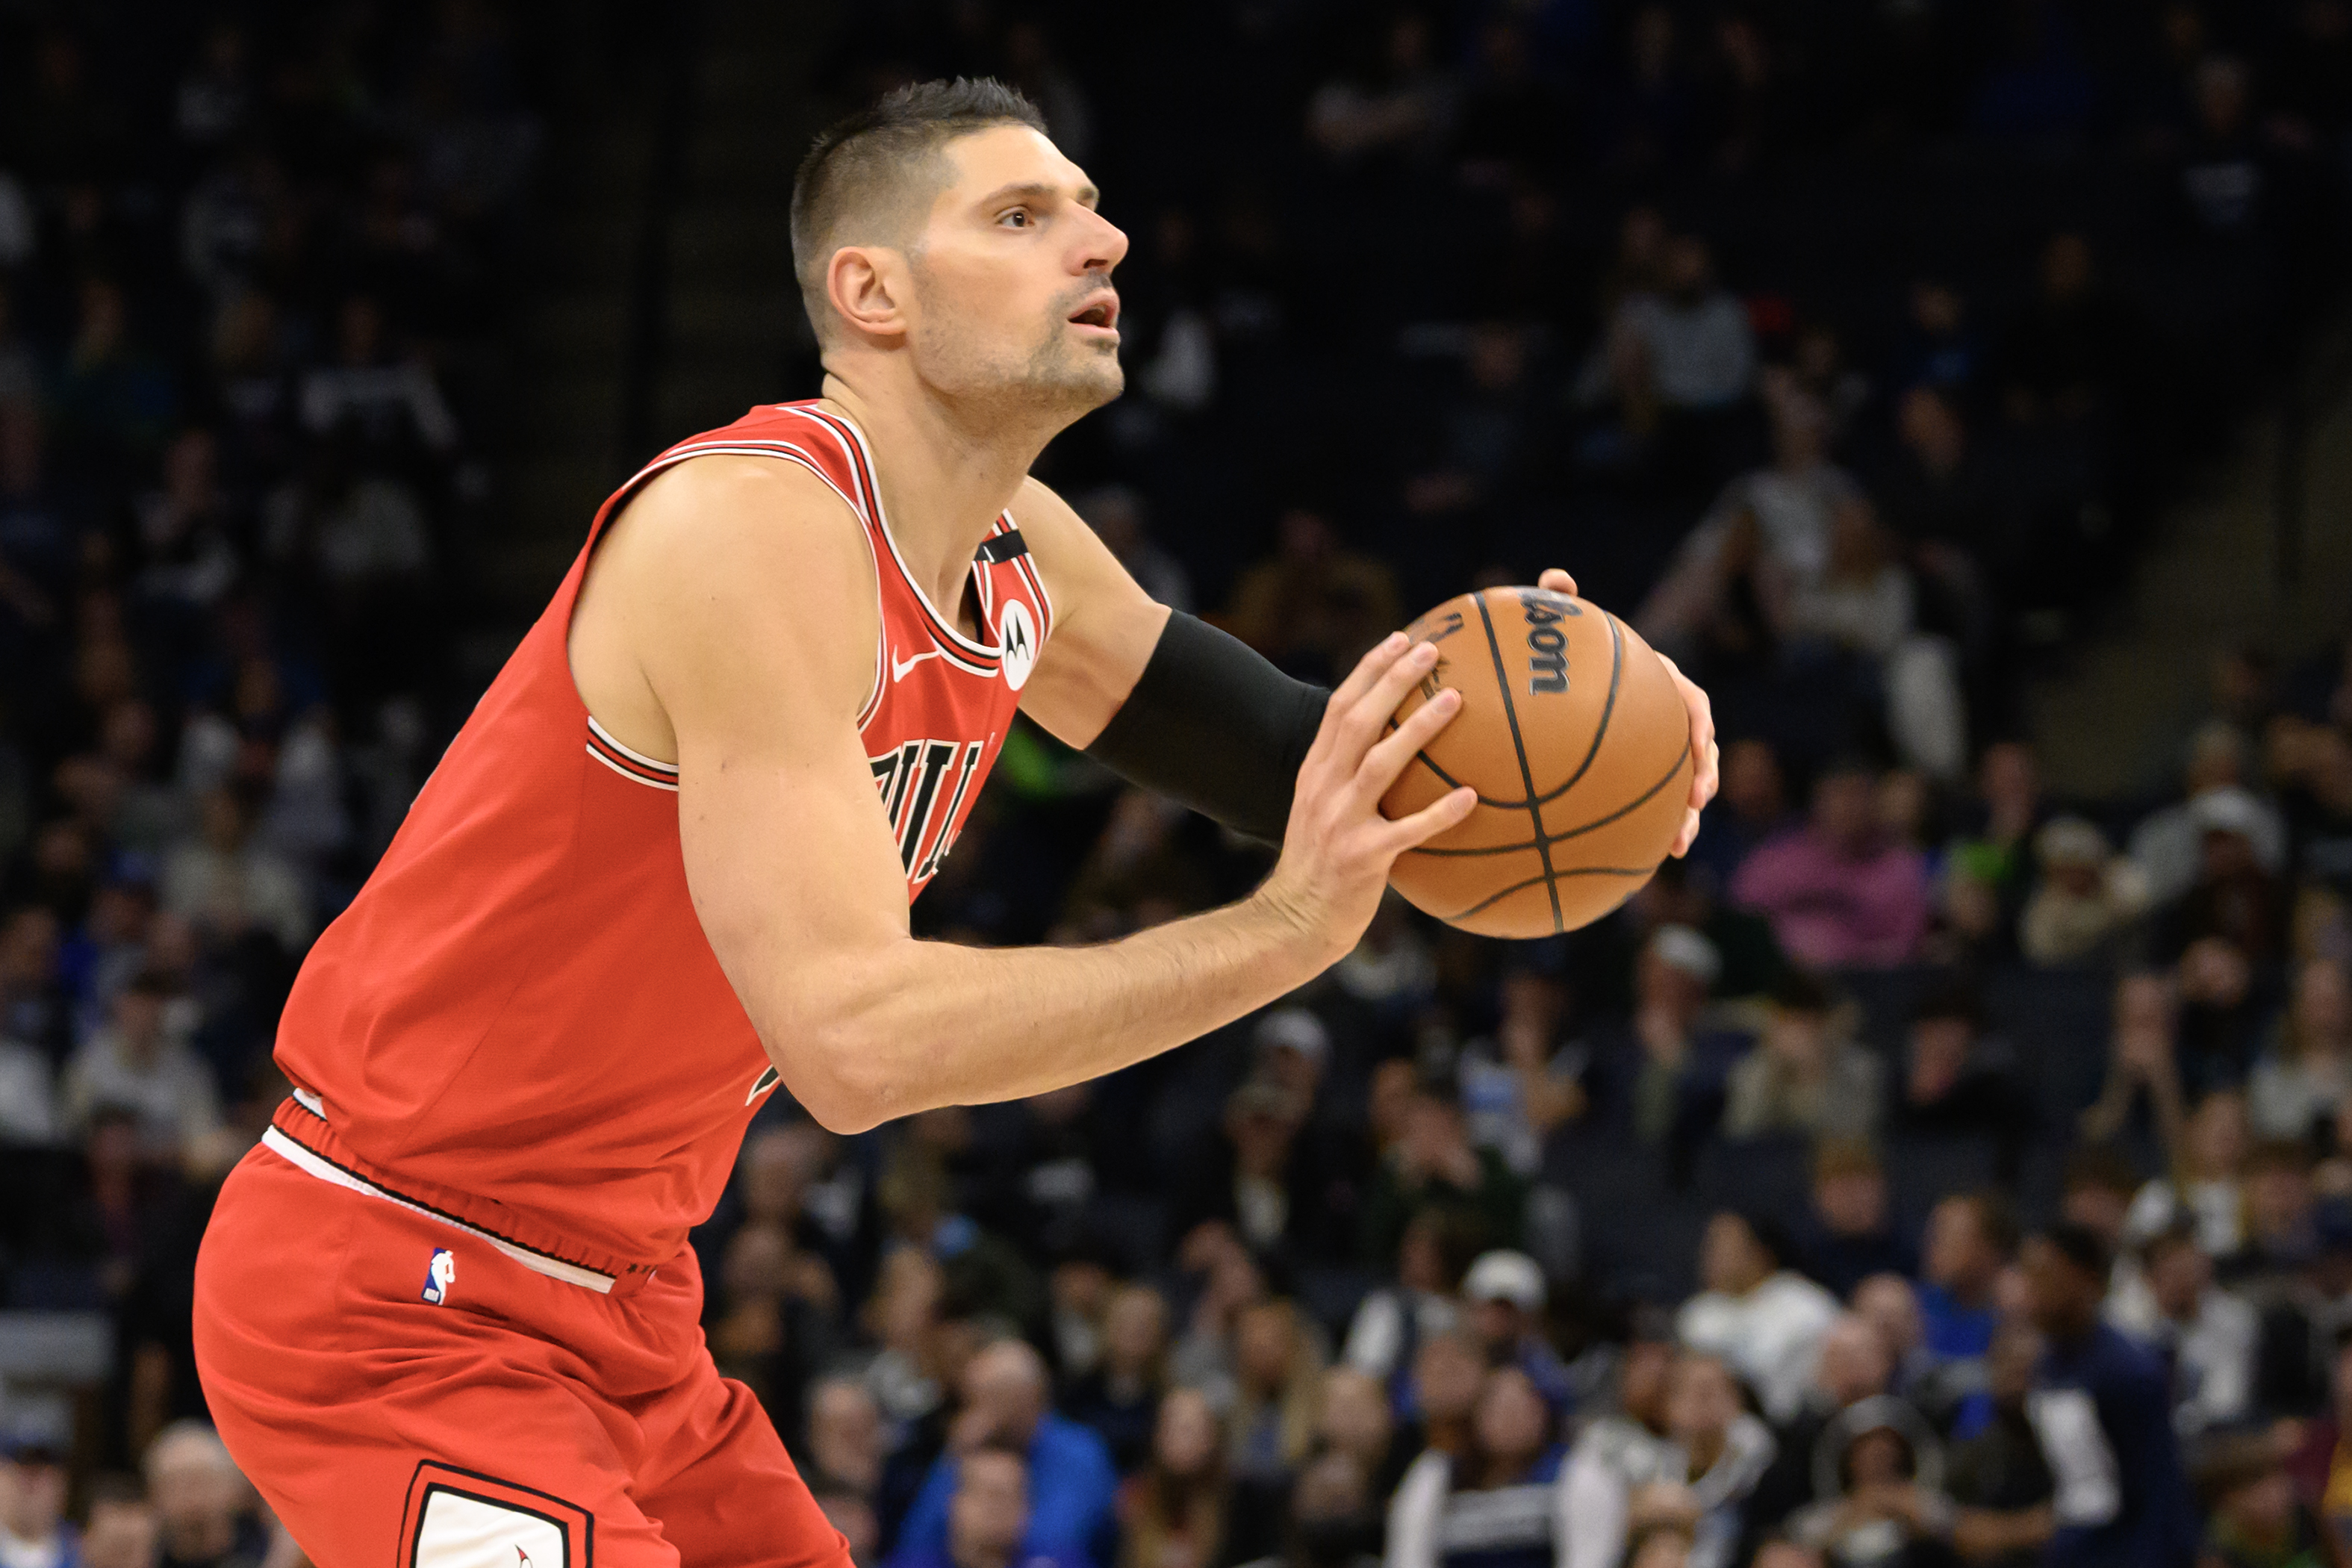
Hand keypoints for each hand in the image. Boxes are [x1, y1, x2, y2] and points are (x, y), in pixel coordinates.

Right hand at [1258, 633, 1475, 960]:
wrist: (1294, 921)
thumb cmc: (1322, 867)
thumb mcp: (1322, 812)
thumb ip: (1349, 779)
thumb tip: (1400, 749)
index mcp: (1315, 773)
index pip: (1339, 708)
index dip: (1369, 669)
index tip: (1400, 639)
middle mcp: (1323, 789)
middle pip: (1357, 720)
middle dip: (1393, 679)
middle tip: (1432, 650)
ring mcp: (1341, 822)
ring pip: (1380, 763)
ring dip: (1418, 728)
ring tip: (1454, 699)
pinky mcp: (1363, 858)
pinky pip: (1408, 831)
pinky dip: (1440, 813)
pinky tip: (1472, 797)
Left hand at [1536, 568, 1716, 855]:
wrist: (1558, 699)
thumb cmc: (1564, 659)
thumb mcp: (1565, 633)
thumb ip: (1562, 606)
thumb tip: (1555, 578)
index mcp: (1657, 686)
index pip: (1691, 701)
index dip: (1699, 723)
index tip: (1699, 743)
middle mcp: (1664, 722)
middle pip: (1699, 752)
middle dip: (1704, 777)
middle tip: (1697, 801)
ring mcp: (1654, 755)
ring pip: (1683, 788)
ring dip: (1686, 816)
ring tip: (1678, 843)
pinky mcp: (1637, 782)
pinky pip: (1652, 810)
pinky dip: (1653, 833)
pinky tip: (1644, 861)